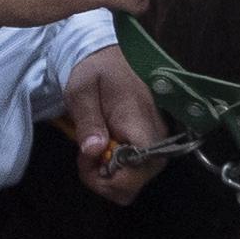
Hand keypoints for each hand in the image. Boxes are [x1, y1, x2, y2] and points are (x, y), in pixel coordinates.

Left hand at [57, 50, 164, 202]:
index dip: (107, 178)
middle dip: (104, 179)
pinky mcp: (153, 142)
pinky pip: (136, 170)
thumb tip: (94, 151)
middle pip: (134, 184)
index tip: (85, 156)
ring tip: (93, 148)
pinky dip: (117, 167)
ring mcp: (158, 141)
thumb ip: (88, 121)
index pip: (137, 172)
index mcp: (141, 123)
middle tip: (85, 153)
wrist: (108, 54)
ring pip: (135, 182)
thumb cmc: (94, 69)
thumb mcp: (81, 90)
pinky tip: (104, 146)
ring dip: (109, 175)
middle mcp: (158, 137)